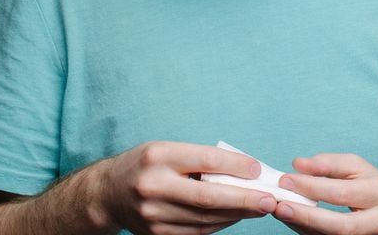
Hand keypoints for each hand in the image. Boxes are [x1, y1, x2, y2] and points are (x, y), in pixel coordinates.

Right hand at [97, 140, 277, 234]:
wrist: (108, 193)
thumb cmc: (147, 165)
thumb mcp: (168, 150)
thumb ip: (201, 159)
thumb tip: (246, 171)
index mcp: (157, 156)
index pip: (205, 160)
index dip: (236, 166)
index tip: (258, 169)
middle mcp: (153, 186)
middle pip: (207, 197)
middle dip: (244, 199)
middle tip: (270, 199)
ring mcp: (153, 215)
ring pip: (205, 218)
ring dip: (237, 214)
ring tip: (259, 207)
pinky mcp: (156, 234)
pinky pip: (197, 231)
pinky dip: (220, 224)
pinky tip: (235, 216)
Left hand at [273, 153, 377, 234]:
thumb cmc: (374, 188)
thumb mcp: (358, 169)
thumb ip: (328, 164)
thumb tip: (298, 164)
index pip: (341, 191)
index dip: (311, 186)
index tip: (286, 179)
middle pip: (340, 224)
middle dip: (306, 214)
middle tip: (280, 203)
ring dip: (306, 227)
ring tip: (283, 213)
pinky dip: (313, 234)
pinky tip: (297, 223)